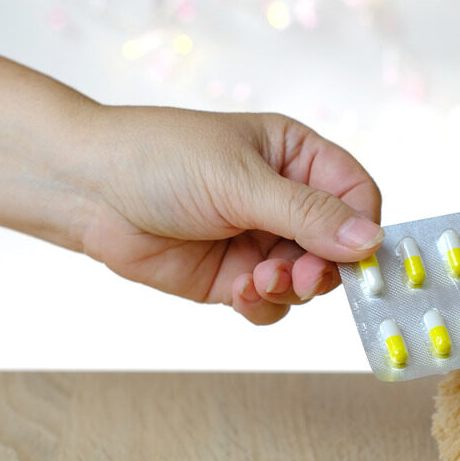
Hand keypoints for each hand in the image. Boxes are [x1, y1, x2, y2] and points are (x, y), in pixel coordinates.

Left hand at [79, 108, 382, 324]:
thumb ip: (307, 214)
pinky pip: (272, 303)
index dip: (362, 228)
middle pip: (337, 247)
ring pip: (308, 280)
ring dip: (291, 287)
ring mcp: (260, 240)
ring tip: (258, 278)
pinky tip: (239, 291)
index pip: (355, 195)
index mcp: (295, 156)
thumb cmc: (159, 159)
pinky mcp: (234, 277)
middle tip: (301, 277)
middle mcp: (284, 199)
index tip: (358, 257)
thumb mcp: (240, 180)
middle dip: (323, 267)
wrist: (88, 190)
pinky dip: (264, 304)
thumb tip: (370, 240)